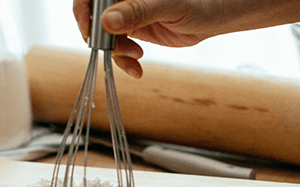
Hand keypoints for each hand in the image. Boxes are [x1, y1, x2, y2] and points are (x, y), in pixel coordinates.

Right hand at [73, 0, 218, 77]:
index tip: (89, 29)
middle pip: (93, 16)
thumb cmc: (200, 1)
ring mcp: (126, 12)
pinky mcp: (132, 28)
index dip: (84, 10)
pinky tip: (136, 66)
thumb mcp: (168, 6)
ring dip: (115, 51)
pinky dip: (123, 60)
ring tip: (135, 57)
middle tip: (114, 48)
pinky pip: (117, 46)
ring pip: (104, 34)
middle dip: (101, 37)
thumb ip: (137, 11)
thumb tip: (107, 21)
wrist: (216, 16)